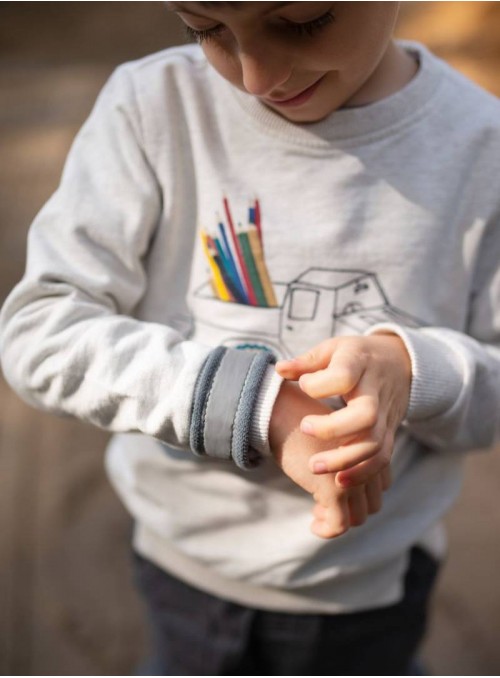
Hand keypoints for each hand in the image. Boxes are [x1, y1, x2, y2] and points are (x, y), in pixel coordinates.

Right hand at [268, 380, 387, 538]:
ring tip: (317, 513)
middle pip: (372, 504)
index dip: (362, 494)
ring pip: (357, 517)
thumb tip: (338, 481)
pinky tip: (314, 525)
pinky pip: (339, 525)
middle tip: (323, 507)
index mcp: (373, 449)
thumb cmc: (304, 422)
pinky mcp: (335, 490)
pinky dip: (327, 530)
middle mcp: (369, 465)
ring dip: (338, 520)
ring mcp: (354, 479)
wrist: (285, 413)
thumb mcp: (333, 435)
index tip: (338, 494)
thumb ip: (345, 452)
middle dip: (351, 510)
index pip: (381, 485)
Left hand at [275, 334, 410, 487]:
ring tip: (313, 467)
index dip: (321, 384)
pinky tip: (339, 482)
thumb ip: (306, 362)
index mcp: (359, 365)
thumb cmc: (356, 357)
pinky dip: (363, 473)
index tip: (304, 384)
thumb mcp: (333, 350)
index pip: (345, 375)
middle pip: (365, 415)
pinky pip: (382, 458)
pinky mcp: (390, 433)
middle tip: (304, 429)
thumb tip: (279, 369)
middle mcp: (376, 392)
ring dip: (344, 460)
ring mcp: (386, 415)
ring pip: (374, 443)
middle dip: (333, 429)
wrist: (400, 364)